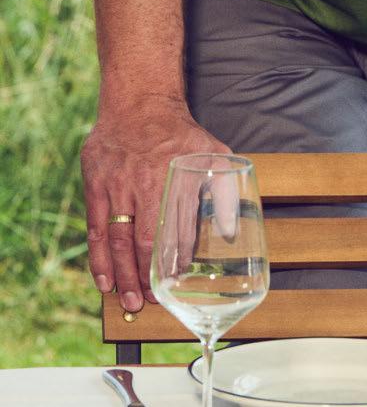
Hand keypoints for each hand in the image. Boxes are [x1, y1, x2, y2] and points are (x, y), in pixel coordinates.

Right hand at [80, 98, 231, 311]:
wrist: (140, 102)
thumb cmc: (179, 132)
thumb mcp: (213, 151)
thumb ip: (225, 189)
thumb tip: (229, 231)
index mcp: (176, 179)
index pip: (177, 232)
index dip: (176, 263)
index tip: (176, 286)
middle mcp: (146, 185)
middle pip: (145, 243)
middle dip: (147, 278)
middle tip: (150, 304)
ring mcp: (118, 186)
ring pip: (118, 241)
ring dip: (123, 276)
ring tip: (129, 302)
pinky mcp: (97, 185)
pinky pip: (96, 229)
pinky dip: (99, 259)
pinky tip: (104, 280)